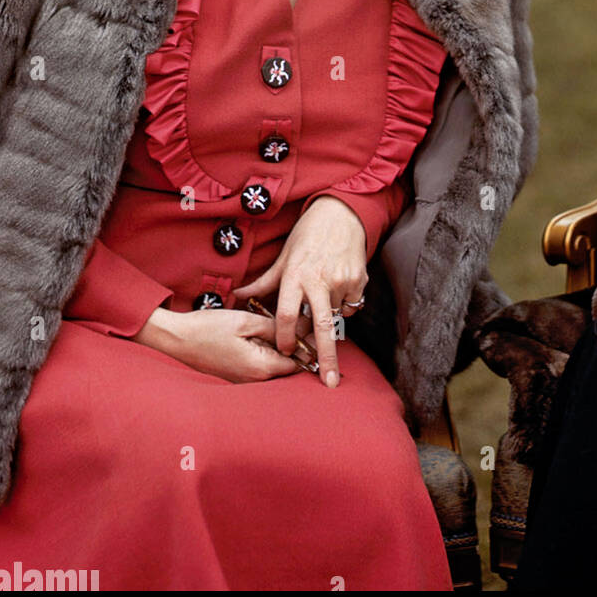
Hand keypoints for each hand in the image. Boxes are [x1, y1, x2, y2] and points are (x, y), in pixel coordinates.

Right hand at [133, 305, 301, 381]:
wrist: (176, 339)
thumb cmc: (207, 329)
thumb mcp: (246, 321)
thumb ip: (274, 328)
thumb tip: (297, 332)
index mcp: (260, 368)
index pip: (297, 363)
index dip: (307, 346)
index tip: (312, 329)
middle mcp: (254, 380)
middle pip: (287, 365)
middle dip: (295, 346)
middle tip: (297, 323)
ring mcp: (244, 380)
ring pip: (273, 365)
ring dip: (279, 348)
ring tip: (277, 326)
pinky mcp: (236, 376)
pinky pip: (259, 365)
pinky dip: (265, 351)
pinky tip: (259, 334)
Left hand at [233, 195, 367, 388]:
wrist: (340, 215)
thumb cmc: (307, 236)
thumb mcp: (283, 257)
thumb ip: (263, 282)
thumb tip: (238, 296)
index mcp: (295, 276)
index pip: (287, 315)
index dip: (285, 337)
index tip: (287, 352)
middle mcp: (318, 280)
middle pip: (320, 327)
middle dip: (325, 357)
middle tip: (329, 382)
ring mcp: (341, 280)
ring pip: (336, 315)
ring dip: (331, 319)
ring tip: (327, 304)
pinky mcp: (359, 280)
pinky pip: (351, 305)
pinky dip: (345, 304)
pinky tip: (339, 287)